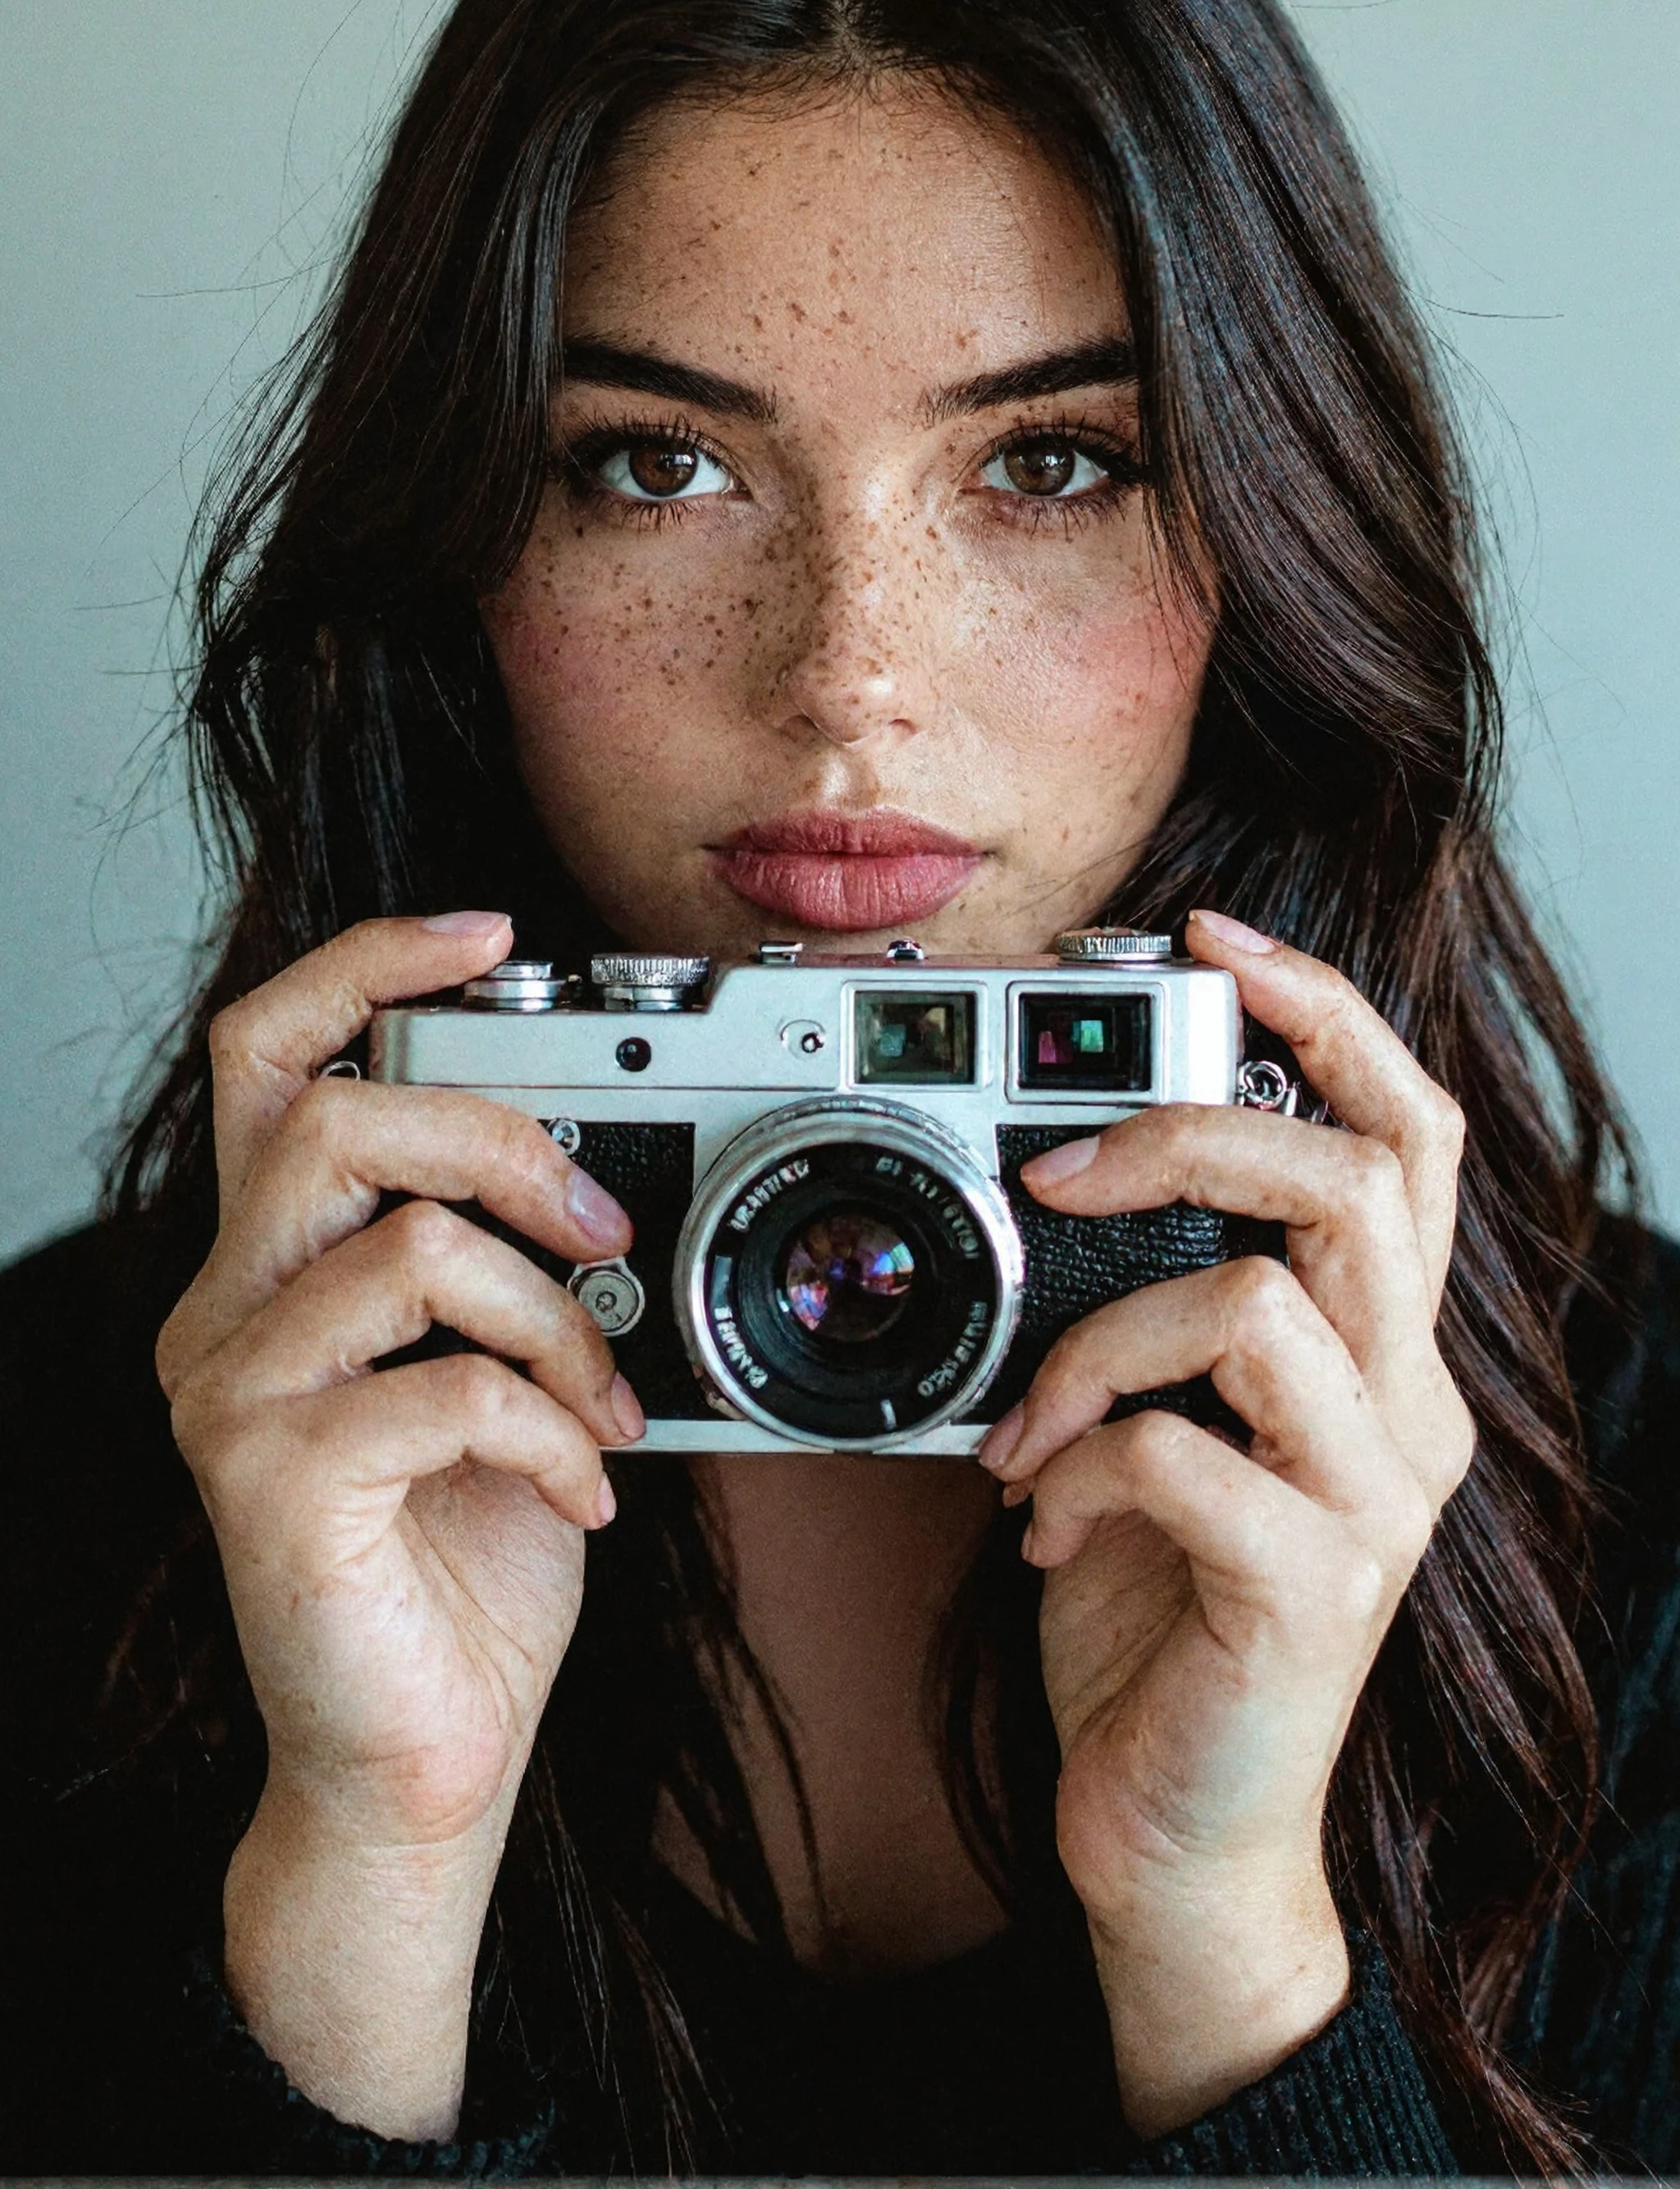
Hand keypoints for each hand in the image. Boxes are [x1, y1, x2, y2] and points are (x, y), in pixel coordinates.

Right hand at [156, 911, 643, 2134]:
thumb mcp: (495, 1375)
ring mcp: (230, 1397)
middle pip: (326, 1119)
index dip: (366, 967)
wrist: (420, 1759)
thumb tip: (617, 1176)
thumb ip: (508, 1267)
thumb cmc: (463, 1561)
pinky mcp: (269, 1484)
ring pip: (401, 1246)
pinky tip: (582, 1492)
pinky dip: (549, 1426)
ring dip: (552, 1310)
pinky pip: (442, 1389)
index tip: (488, 933)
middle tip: (606, 1221)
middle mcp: (221, 1313)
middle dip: (501, 1141)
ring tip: (605, 1393)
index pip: (269, 1055)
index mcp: (269, 1264)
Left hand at [979, 909, 1472, 2136]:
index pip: (1408, 1134)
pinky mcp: (1311, 1590)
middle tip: (1059, 1164)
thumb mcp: (1159, 1424)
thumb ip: (1150, 1307)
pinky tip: (1040, 1522)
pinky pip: (1184, 1458)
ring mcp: (1375, 1503)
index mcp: (1379, 1348)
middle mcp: (1408, 1408)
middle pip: (1360, 1180)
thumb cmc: (1155, 1610)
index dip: (1325, 1016)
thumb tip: (1042, 1171)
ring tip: (1027, 1415)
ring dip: (1102, 1335)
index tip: (1210, 939)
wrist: (1177, 1832)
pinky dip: (1078, 1464)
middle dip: (1193, 1131)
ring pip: (1261, 1307)